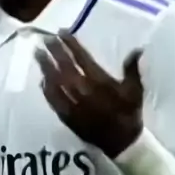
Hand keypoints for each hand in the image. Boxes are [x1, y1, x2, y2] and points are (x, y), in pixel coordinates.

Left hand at [36, 31, 142, 158]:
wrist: (121, 142)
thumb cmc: (129, 113)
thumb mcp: (135, 90)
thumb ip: (132, 69)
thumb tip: (137, 49)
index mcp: (100, 81)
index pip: (81, 57)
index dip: (70, 44)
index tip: (61, 32)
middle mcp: (83, 90)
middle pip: (64, 66)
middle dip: (54, 51)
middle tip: (45, 40)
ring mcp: (73, 103)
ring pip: (55, 81)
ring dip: (46, 67)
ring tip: (37, 54)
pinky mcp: (67, 116)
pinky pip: (53, 100)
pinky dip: (46, 89)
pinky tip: (42, 80)